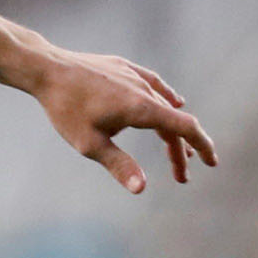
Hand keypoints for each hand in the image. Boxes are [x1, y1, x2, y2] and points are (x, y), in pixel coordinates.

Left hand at [31, 48, 216, 192]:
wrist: (46, 69)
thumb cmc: (65, 109)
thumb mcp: (89, 143)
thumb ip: (119, 164)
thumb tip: (141, 189)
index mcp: (142, 108)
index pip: (185, 128)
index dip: (202, 146)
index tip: (211, 163)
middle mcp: (145, 90)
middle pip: (174, 122)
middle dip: (180, 151)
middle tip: (181, 176)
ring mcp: (135, 76)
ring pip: (163, 105)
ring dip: (171, 128)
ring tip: (175, 149)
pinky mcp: (124, 68)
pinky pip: (154, 85)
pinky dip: (166, 98)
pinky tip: (172, 101)